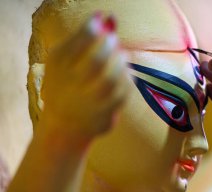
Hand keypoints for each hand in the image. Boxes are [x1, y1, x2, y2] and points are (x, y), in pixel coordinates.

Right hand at [41, 14, 128, 143]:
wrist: (63, 126)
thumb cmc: (66, 86)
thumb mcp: (66, 62)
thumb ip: (85, 38)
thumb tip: (109, 17)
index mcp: (57, 67)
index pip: (79, 41)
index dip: (94, 27)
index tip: (101, 22)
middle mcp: (68, 87)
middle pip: (97, 61)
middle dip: (111, 46)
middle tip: (114, 40)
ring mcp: (85, 104)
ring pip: (111, 80)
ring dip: (121, 63)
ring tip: (122, 57)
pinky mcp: (101, 116)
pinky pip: (122, 94)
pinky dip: (128, 80)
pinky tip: (126, 74)